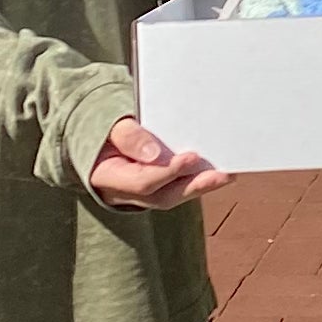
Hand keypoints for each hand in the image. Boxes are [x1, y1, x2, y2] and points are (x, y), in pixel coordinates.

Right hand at [87, 117, 226, 207]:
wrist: (94, 136)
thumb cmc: (102, 126)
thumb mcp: (108, 124)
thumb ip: (128, 136)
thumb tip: (155, 154)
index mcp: (107, 177)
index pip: (142, 182)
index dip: (168, 172)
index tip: (192, 157)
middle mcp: (125, 193)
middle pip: (163, 197)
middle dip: (195, 186)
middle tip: (223, 175)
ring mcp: (140, 194)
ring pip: (173, 196)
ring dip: (201, 186)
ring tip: (228, 174)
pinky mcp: (154, 188)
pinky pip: (177, 189)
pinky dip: (197, 182)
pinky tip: (218, 172)